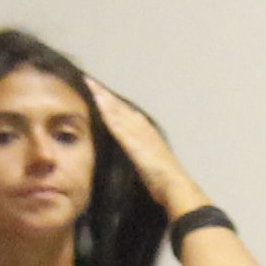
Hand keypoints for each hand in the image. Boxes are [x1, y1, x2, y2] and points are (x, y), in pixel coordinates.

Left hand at [85, 77, 202, 215]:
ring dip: (104, 97)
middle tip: (91, 80)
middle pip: (120, 107)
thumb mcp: (150, 163)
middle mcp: (142, 127)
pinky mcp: (133, 141)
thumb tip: (135, 155)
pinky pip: (117, 123)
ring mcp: (138, 132)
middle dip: (106, 94)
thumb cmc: (164, 180)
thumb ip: (141, 155)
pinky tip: (98, 101)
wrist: (174, 185)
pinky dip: (107, 111)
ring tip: (91, 83)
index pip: (126, 114)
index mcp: (147, 132)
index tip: (101, 93)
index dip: (113, 103)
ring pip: (117, 111)